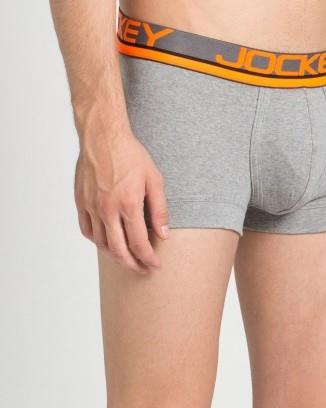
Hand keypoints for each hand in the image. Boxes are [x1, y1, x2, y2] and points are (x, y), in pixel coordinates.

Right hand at [74, 129, 168, 272]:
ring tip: (127, 259)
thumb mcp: (154, 179)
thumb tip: (163, 234)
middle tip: (142, 270)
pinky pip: (87, 230)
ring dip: (115, 256)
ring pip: (101, 243)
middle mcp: (107, 210)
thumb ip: (160, 209)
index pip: (139, 243)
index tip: (154, 265)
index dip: (148, 259)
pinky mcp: (81, 202)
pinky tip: (107, 242)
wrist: (103, 137)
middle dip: (132, 264)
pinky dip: (98, 241)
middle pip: (119, 250)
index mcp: (128, 204)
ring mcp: (92, 207)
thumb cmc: (130, 155)